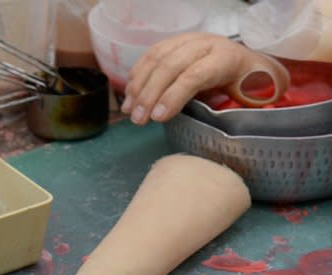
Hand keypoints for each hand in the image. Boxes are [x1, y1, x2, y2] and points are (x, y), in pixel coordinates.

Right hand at [122, 33, 289, 124]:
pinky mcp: (172, 43)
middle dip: (149, 95)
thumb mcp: (251, 97)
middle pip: (169, 66)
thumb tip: (221, 125)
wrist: (247, 64)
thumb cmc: (248, 87)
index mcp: (226, 58)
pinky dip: (136, 76)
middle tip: (138, 120)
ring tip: (130, 111)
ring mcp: (186, 41)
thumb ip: (237, 108)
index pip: (194, 75)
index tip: (157, 118)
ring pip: (155, 59)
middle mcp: (204, 44)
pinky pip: (148, 56)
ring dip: (138, 87)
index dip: (173, 96)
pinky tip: (130, 96)